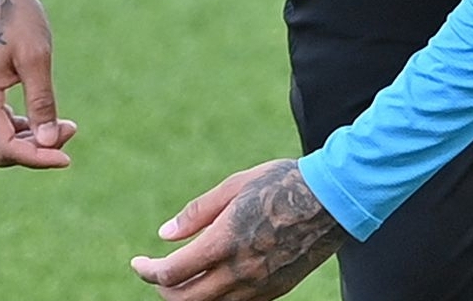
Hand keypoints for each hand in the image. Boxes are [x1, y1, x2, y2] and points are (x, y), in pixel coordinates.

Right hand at [0, 0, 79, 167]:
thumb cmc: (17, 17)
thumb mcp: (37, 58)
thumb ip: (42, 102)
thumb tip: (50, 143)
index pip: (4, 147)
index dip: (36, 158)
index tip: (67, 158)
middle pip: (0, 148)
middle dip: (37, 148)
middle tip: (71, 128)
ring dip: (31, 138)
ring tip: (64, 123)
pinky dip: (21, 125)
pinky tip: (45, 116)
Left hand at [132, 159, 343, 300]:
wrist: (334, 200)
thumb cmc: (283, 184)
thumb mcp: (235, 186)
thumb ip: (197, 213)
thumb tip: (164, 235)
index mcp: (223, 242)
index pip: (170, 273)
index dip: (146, 271)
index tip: (138, 262)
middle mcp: (238, 270)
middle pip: (184, 298)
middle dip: (163, 289)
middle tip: (157, 273)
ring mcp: (258, 285)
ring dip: (189, 296)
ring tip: (183, 279)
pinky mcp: (275, 290)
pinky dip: (217, 299)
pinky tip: (215, 281)